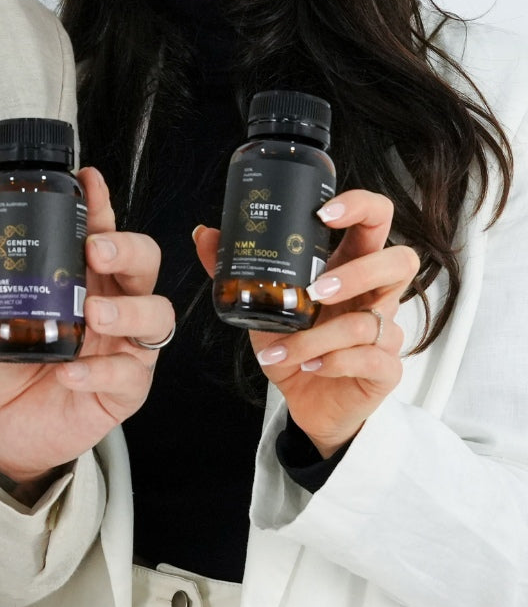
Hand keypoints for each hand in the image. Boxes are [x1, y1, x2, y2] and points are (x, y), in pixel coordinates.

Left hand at [0, 167, 168, 502]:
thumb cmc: (0, 365)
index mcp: (81, 275)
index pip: (100, 229)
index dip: (100, 204)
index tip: (88, 182)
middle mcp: (111, 302)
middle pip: (144, 263)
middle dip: (127, 249)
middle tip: (97, 250)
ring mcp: (122, 344)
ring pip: (156, 315)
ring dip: (129, 309)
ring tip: (94, 313)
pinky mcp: (124, 388)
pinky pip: (129, 375)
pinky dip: (101, 372)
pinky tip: (71, 373)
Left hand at [194, 189, 418, 458]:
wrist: (305, 401)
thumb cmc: (293, 344)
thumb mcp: (261, 305)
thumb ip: (236, 271)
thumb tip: (205, 234)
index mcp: (350, 266)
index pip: (375, 220)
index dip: (360, 206)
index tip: (324, 212)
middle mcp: (375, 295)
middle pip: (401, 262)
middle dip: (359, 272)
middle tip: (316, 290)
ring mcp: (386, 332)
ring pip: (372, 321)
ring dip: (319, 335)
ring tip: (286, 345)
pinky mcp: (386, 369)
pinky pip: (373, 359)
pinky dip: (333, 362)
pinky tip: (309, 365)